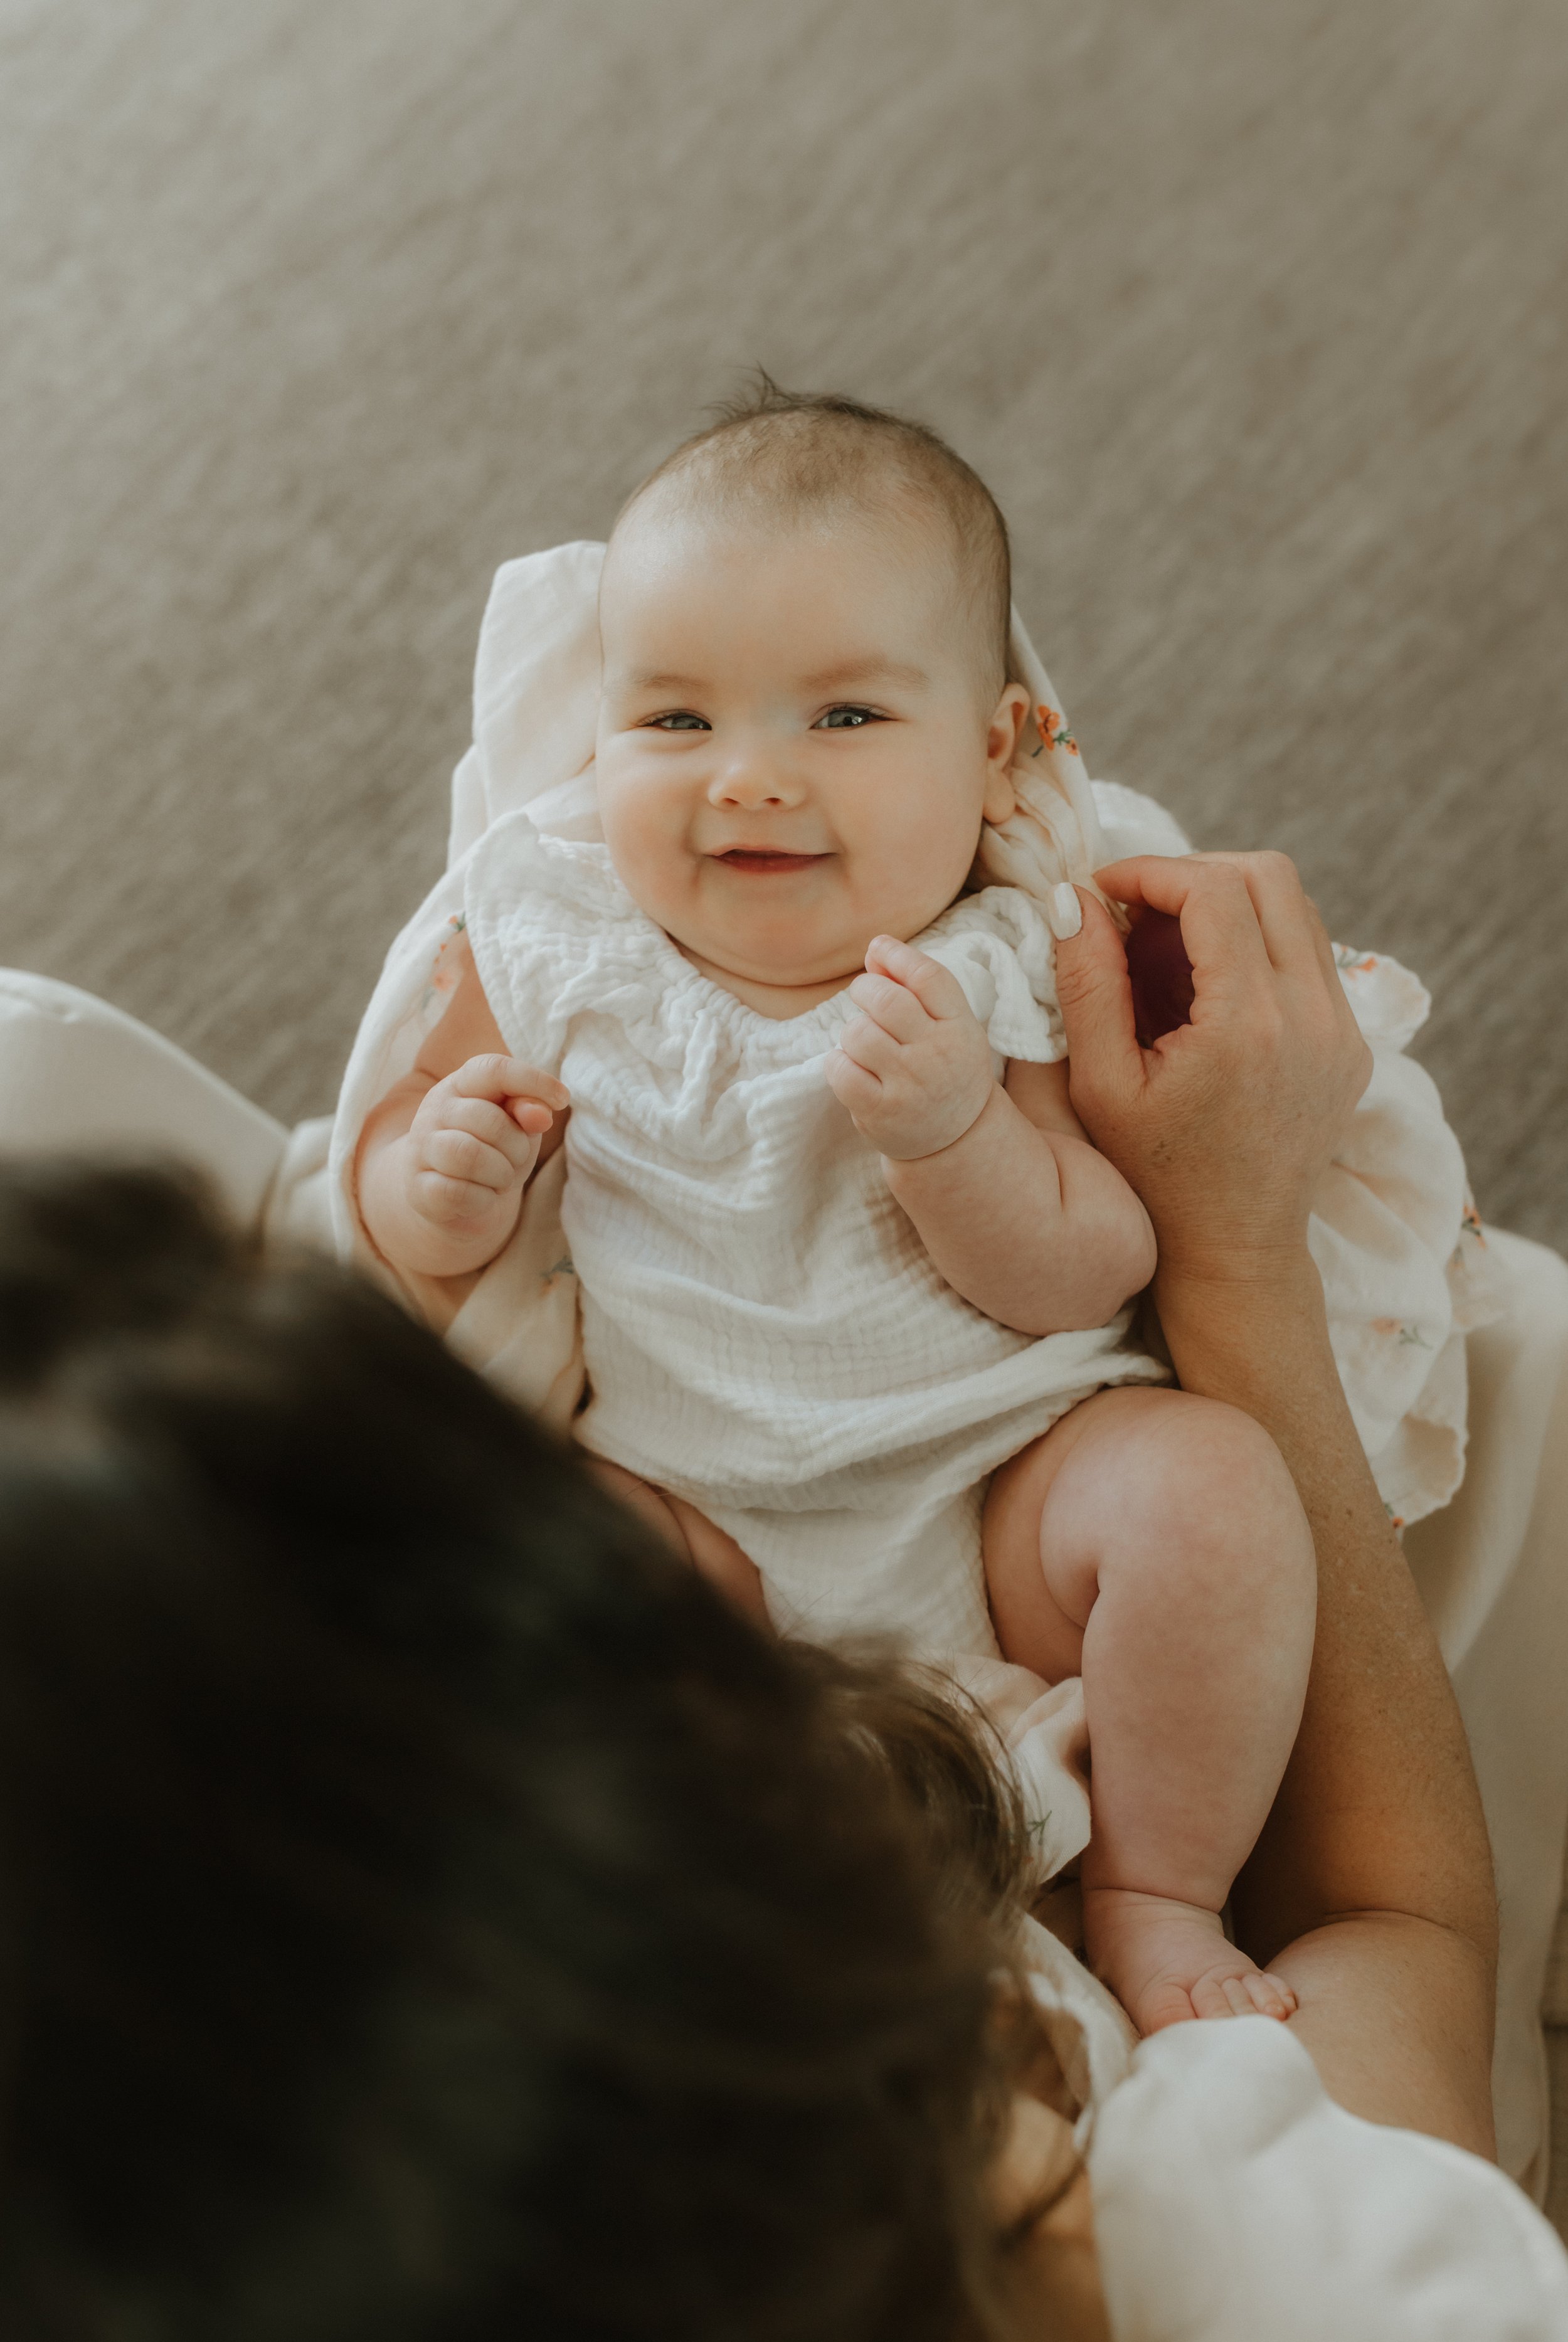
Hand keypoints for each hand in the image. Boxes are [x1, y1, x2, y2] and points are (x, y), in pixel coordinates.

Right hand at [404, 1053, 568, 1237]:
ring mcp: (421, 1149)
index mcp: (460, 1085)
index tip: (562, 1100)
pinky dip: (483, 1199)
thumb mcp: (517, 1126)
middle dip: (517, 1146)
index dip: (532, 1080)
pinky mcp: (419, 1187)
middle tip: (517, 1159)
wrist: (450, 1196)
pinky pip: (457, 1192)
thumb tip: (540, 1114)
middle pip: (487, 1119)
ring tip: (501, 1178)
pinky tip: (483, 1196)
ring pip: (469, 1155)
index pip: (493, 1069)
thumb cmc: (491, 1150)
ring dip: (500, 1173)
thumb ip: (529, 1109)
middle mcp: (434, 1111)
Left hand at [824, 935, 994, 1160]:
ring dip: (852, 1031)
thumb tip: (876, 948)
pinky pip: (840, 1069)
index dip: (897, 955)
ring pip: (857, 1032)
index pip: (928, 977)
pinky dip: (838, 1062)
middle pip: (886, 999)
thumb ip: (917, 986)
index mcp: (960, 1028)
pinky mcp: (879, 1111)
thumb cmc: (946, 1067)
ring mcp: (908, 1086)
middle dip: (865, 988)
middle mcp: (937, 1055)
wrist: (957, 1138)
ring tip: (865, 1043)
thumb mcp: (950, 1025)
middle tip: (865, 996)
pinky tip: (852, 1067)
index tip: (878, 948)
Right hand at [1053, 853, 1371, 1283]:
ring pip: (1297, 907)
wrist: (1233, 1248)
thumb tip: (1074, 899)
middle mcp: (1312, 1016)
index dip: (1150, 871)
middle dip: (1193, 874)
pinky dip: (1259, 942)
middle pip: (1269, 876)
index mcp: (1248, 1025)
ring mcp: (1343, 1029)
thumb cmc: (1154, 1176)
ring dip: (1230, 902)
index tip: (1104, 890)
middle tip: (1137, 909)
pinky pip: (1310, 954)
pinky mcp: (1352, 1043)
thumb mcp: (1100, 1085)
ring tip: (1169, 944)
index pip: (1213, 889)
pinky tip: (1208, 983)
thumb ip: (1087, 983)